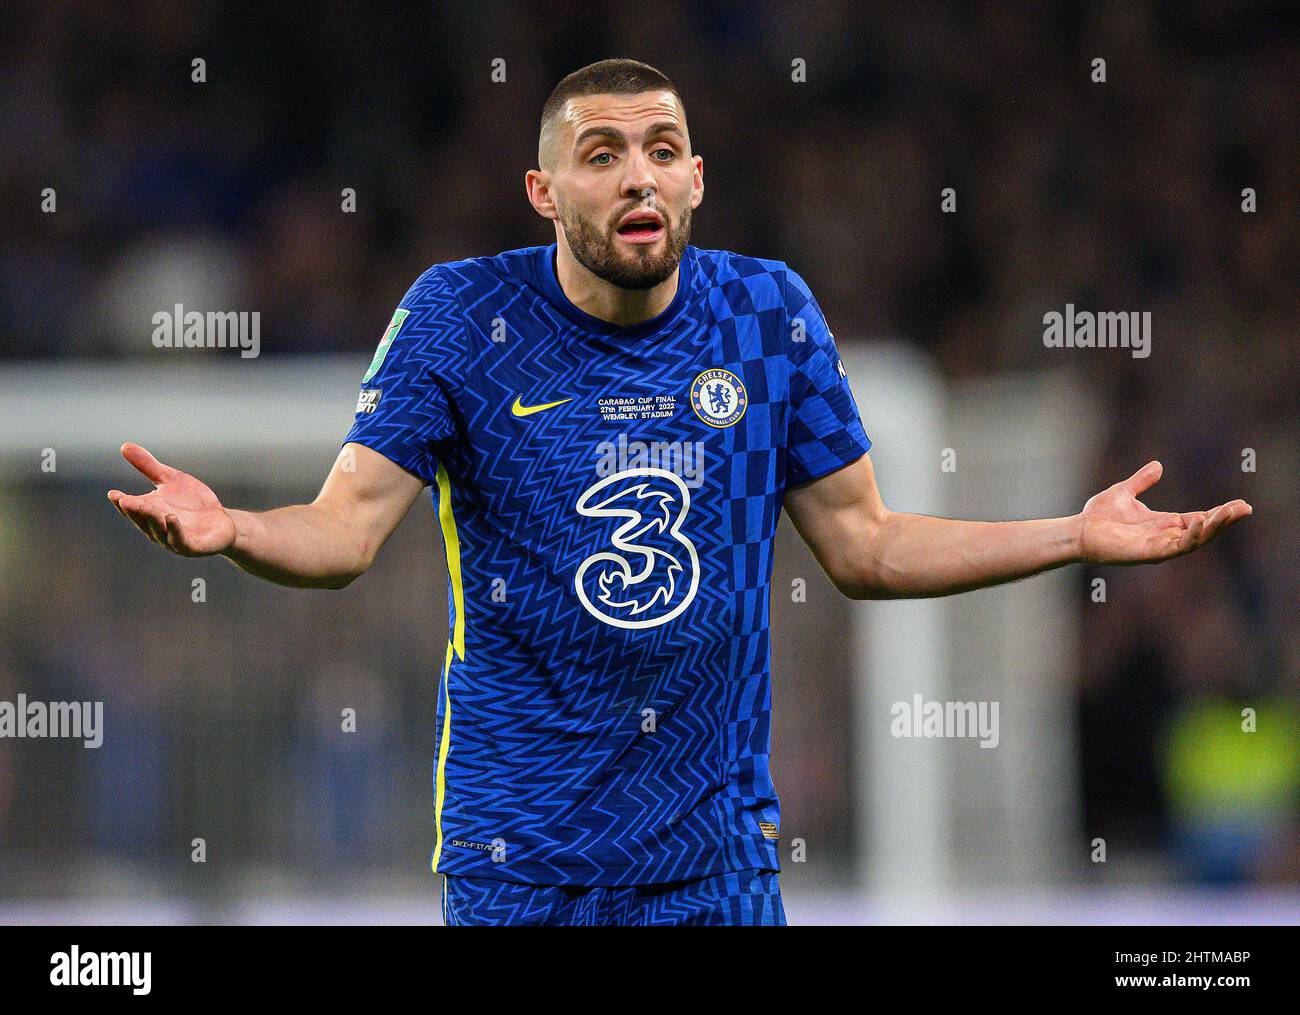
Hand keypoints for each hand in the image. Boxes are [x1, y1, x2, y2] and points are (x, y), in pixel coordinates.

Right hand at [107, 443, 236, 556]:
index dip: (121, 502)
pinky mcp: (191, 546)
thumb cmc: (192, 502)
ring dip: (151, 519)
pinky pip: (180, 540)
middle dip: (133, 511)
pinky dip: (174, 530)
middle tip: (124, 500)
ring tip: (144, 505)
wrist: (221, 521)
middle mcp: (157, 528)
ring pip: (158, 531)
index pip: (131, 509)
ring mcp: (173, 539)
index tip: (112, 494)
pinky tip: (171, 517)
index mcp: (149, 512)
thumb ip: (148, 466)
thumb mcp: (170, 479)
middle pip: (142, 520)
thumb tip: (124, 446)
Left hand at [1078, 461, 1250, 565]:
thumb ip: (1142, 481)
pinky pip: (1175, 547)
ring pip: (1194, 540)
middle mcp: (1165, 536)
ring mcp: (1158, 546)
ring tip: (1229, 514)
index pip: (1199, 519)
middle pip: (1203, 530)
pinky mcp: (1148, 553)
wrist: (1078, 530)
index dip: (1219, 514)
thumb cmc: (1098, 516)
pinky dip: (1190, 537)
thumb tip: (1158, 466)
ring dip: (1212, 528)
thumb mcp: (1124, 492)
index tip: (1240, 505)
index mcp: (1163, 523)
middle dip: (1224, 521)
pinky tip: (1199, 523)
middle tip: (1244, 509)